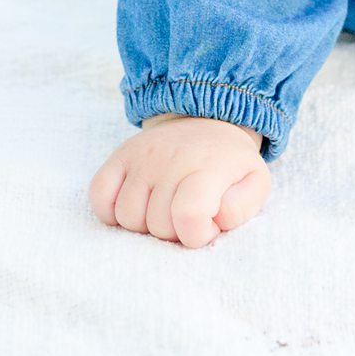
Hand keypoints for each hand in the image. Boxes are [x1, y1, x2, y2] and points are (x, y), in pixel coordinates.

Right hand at [89, 114, 272, 247]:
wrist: (207, 120)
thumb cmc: (229, 164)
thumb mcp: (256, 183)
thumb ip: (242, 208)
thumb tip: (213, 220)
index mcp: (207, 167)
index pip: (189, 217)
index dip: (197, 235)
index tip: (206, 226)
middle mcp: (170, 159)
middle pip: (157, 224)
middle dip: (174, 231)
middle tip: (188, 214)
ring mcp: (141, 156)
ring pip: (127, 216)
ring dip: (145, 223)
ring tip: (164, 208)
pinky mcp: (119, 157)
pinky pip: (99, 196)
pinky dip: (111, 211)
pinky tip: (137, 205)